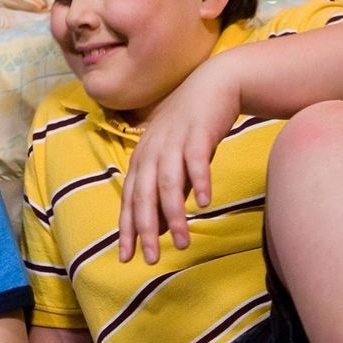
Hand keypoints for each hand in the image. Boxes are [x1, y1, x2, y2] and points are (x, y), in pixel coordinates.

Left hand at [119, 57, 240, 263]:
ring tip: (182, 242)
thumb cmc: (191, 127)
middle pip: (144, 195)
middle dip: (144, 229)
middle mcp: (152, 151)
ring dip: (174, 214)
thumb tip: (160, 229)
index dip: (127, 228)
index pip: (130, 199)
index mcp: (142, 159)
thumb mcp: (173, 161)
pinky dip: (200, 181)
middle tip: (150, 259)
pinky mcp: (197, 131)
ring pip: (168, 183)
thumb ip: (166, 193)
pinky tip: (205, 203)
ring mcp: (173, 140)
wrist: (214, 83)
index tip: (127, 257)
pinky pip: (196, 160)